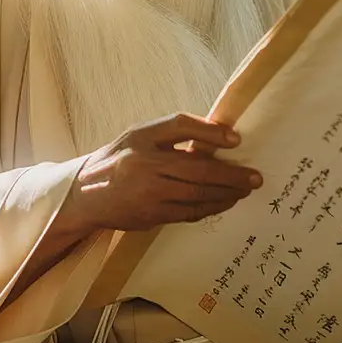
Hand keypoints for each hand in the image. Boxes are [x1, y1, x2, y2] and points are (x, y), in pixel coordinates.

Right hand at [66, 115, 260, 236]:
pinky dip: (211, 208)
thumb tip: (218, 136)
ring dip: (226, 194)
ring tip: (245, 191)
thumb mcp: (138, 135)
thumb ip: (172, 132)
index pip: (180, 127)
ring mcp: (148, 194)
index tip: (236, 140)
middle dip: (231, 175)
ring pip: (197, 195)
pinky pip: (189, 212)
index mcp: (141, 140)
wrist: (85, 196)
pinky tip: (224, 203)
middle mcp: (144, 166)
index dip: (211, 132)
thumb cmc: (118, 160)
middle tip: (255, 178)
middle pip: (198, 169)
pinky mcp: (152, 215)